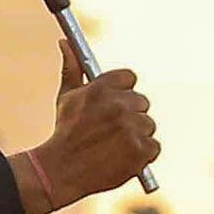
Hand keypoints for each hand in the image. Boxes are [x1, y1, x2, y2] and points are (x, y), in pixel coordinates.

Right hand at [8, 61, 160, 213]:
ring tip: (115, 146)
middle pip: (141, 102)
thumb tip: (65, 42)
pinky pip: (153, 146)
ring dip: (136, 135)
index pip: (129, 78)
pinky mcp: (140, 151)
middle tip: (112, 129)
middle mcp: (119, 105)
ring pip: (148, 125)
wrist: (60, 171)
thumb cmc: (64, 133)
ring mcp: (131, 128)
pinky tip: (124, 157)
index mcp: (102, 88)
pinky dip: (143, 155)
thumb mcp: (66, 97)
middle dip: (130, 115)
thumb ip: (72, 68)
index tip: (115, 103)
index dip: (123, 91)